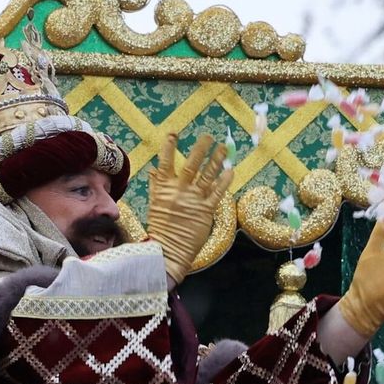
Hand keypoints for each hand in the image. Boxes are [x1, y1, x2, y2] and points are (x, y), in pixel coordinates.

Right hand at [145, 133, 229, 285]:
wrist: (169, 250)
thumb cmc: (161, 227)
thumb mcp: (155, 204)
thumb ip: (156, 185)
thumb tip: (153, 169)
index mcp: (165, 188)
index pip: (166, 162)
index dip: (169, 147)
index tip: (173, 133)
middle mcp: (180, 191)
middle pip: (191, 164)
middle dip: (200, 149)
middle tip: (208, 136)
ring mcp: (194, 200)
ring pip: (207, 175)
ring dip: (216, 160)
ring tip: (223, 147)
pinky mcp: (206, 210)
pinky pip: (218, 192)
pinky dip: (224, 181)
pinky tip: (230, 170)